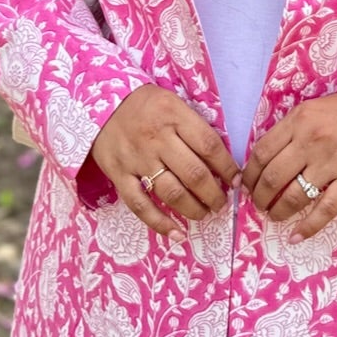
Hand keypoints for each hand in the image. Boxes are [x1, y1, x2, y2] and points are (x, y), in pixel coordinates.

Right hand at [86, 85, 238, 238]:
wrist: (99, 104)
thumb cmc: (146, 105)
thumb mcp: (173, 102)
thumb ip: (194, 127)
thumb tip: (223, 160)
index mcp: (173, 115)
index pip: (209, 146)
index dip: (228, 168)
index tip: (237, 180)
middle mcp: (156, 138)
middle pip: (194, 174)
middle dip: (214, 194)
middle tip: (221, 203)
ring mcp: (137, 159)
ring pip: (171, 192)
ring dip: (194, 209)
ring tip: (204, 213)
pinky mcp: (119, 175)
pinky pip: (140, 205)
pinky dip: (160, 223)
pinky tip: (177, 234)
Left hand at [242, 92, 336, 241]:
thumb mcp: (310, 111)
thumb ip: (288, 132)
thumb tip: (261, 162)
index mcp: (298, 121)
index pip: (261, 152)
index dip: (249, 174)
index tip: (245, 185)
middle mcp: (311, 141)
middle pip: (273, 177)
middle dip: (259, 197)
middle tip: (258, 204)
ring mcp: (332, 162)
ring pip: (294, 196)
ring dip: (278, 211)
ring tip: (274, 215)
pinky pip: (325, 210)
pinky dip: (307, 227)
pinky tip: (295, 236)